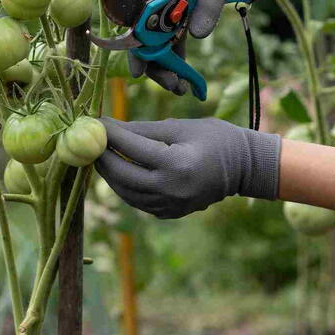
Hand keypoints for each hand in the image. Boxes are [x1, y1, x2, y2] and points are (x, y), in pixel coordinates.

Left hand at [94, 117, 281, 218]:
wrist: (244, 168)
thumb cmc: (215, 139)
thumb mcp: (179, 127)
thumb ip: (143, 130)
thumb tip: (109, 127)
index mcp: (176, 164)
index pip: (130, 148)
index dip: (109, 134)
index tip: (94, 121)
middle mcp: (171, 189)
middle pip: (121, 174)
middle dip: (101, 157)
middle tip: (90, 141)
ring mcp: (170, 205)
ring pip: (125, 192)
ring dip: (109, 174)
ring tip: (100, 155)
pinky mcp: (170, 213)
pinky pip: (137, 201)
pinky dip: (124, 186)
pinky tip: (118, 171)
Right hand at [131, 0, 282, 92]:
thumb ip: (210, 4)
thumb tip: (196, 36)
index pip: (142, 19)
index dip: (138, 48)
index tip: (140, 74)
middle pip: (149, 34)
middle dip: (157, 63)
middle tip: (174, 87)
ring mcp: (171, 2)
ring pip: (162, 39)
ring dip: (169, 64)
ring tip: (181, 89)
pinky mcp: (185, 8)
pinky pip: (177, 36)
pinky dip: (179, 55)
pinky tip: (186, 77)